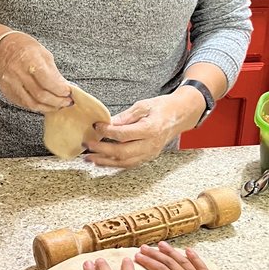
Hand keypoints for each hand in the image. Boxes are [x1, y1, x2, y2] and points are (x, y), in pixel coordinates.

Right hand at [0, 32, 71, 113]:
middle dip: (57, 101)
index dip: (60, 90)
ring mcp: (10, 83)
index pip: (47, 81)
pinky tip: (46, 104)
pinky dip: (38, 106)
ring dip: (48, 107)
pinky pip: (24, 104)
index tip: (69, 93)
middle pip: (40, 95)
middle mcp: (17, 73)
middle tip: (67, 102)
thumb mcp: (43, 53)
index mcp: (29, 59)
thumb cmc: (25, 48)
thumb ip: (54, 72)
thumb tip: (65, 88)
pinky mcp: (7, 91)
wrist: (1, 48)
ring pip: (32, 104)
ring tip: (58, 105)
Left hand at [84, 88, 204, 167]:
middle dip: (102, 150)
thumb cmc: (163, 108)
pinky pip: (129, 164)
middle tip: (88, 145)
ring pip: (124, 162)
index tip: (96, 126)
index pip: (124, 134)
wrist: (180, 115)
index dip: (107, 132)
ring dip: (105, 161)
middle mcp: (150, 144)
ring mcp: (150, 153)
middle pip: (122, 152)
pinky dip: (114, 164)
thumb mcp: (144, 105)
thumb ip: (126, 116)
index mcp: (150, 129)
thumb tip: (109, 122)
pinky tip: (102, 161)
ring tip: (90, 158)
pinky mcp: (148, 157)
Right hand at [134, 242, 244, 269]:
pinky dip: (194, 256)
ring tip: (161, 244)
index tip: (138, 256)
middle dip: (155, 254)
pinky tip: (188, 250)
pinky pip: (200, 265)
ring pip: (182, 261)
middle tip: (144, 247)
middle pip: (169, 262)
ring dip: (171, 252)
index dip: (148, 262)